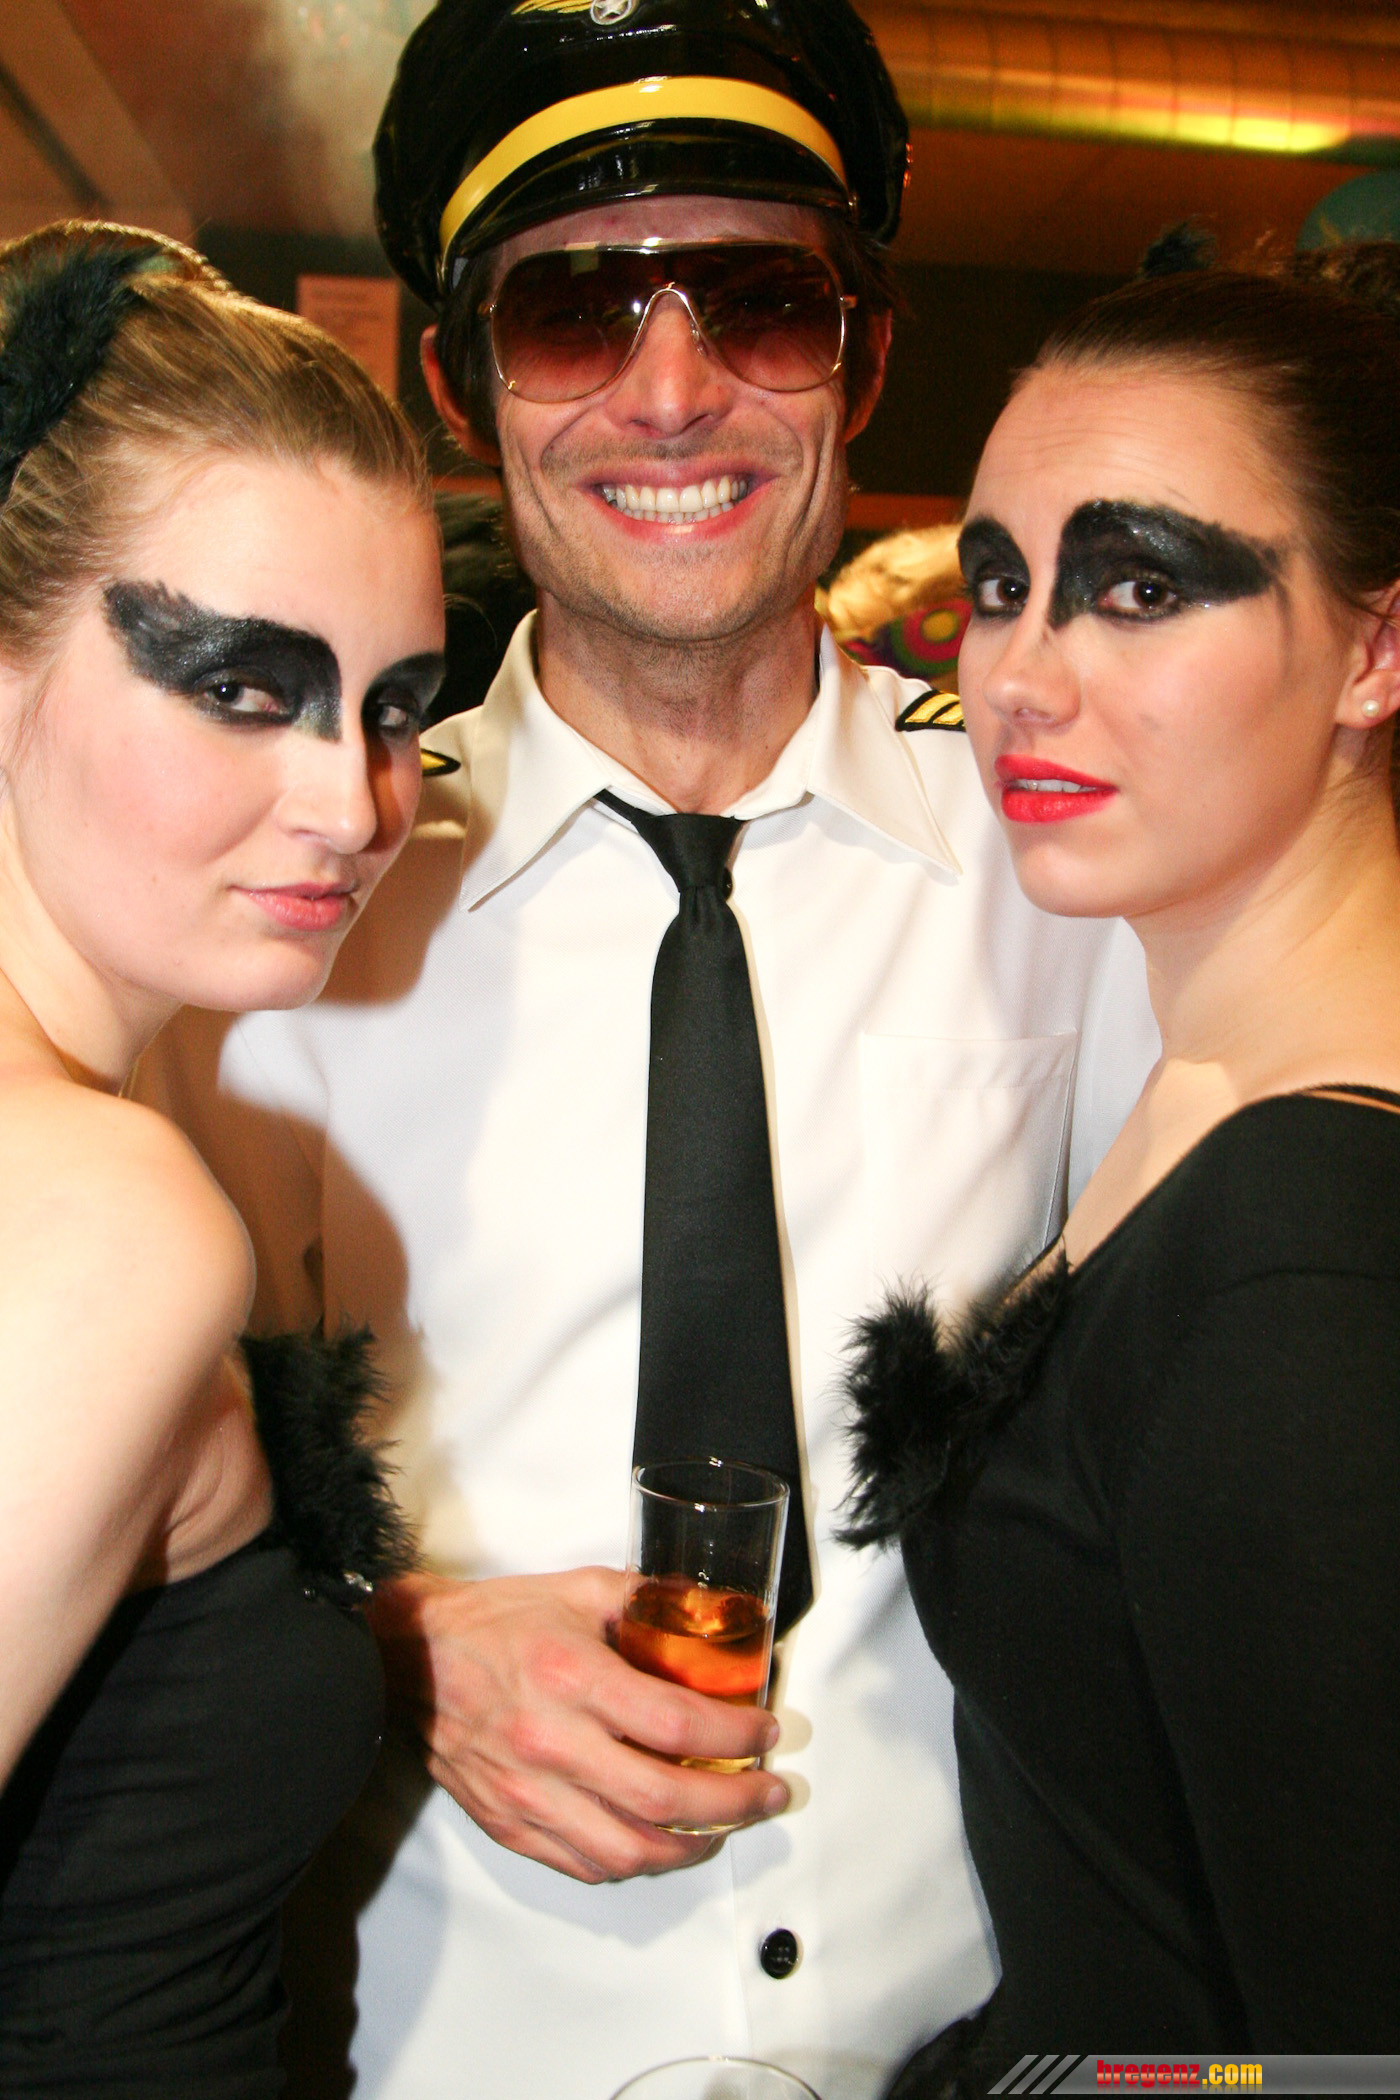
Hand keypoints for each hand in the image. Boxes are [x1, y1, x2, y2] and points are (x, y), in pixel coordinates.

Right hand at [370, 1567, 788, 1883]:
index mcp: (573, 1678)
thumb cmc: (493, 1622)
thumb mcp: (576, 1589)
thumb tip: (701, 1613)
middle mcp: (551, 1744)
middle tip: (768, 1792)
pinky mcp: (508, 1824)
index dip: (734, 1736)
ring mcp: (527, 1794)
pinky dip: (632, 1862)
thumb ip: (643, 1600)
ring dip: (689, 1848)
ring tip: (722, 1829)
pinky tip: (658, 1841)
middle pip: (663, 1798)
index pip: (675, 1723)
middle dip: (733, 1804)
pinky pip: (583, 1865)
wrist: (410, 1657)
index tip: (764, 1733)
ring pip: (627, 1850)